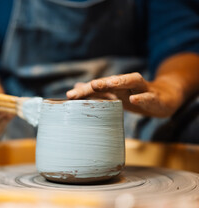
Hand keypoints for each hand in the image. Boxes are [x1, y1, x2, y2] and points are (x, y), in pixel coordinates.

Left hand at [66, 72, 182, 117]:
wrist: (165, 98)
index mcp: (115, 87)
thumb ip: (97, 92)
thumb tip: (76, 87)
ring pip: (132, 81)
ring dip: (121, 81)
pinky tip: (134, 99)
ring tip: (111, 83)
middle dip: (101, 83)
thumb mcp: (115, 96)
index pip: (98, 87)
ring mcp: (142, 89)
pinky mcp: (155, 98)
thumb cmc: (135, 97)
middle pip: (113, 81)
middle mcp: (127, 85)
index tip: (69, 96)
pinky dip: (142, 97)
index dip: (84, 91)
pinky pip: (148, 96)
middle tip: (90, 85)